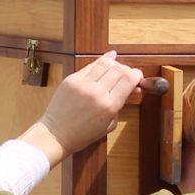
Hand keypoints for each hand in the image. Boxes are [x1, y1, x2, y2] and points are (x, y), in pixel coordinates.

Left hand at [21, 51, 145, 164]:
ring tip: (117, 69)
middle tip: (127, 74)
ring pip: (105, 64)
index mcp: (109, 106)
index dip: (137, 75)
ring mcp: (83, 84)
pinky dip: (101, 62)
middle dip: (127, 70)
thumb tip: (132, 89)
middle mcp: (97, 93)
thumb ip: (121, 106)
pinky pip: (90, 66)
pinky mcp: (71, 79)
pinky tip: (107, 60)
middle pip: (119, 69)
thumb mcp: (109, 125)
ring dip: (115, 64)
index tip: (138, 76)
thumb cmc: (82, 134)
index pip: (129, 80)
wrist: (56, 133)